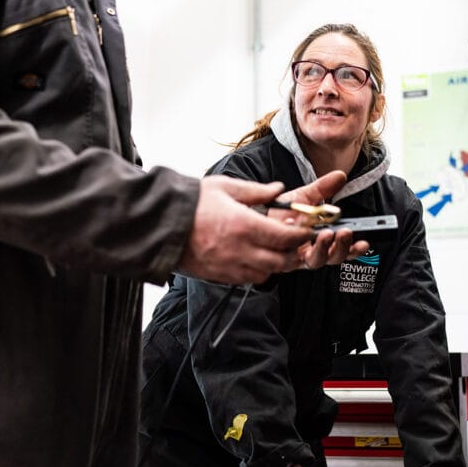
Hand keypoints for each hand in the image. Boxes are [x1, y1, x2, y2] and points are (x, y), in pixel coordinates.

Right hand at [179, 176, 314, 284]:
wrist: (159, 224)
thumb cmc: (192, 202)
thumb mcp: (225, 187)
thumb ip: (256, 191)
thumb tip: (279, 189)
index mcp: (244, 225)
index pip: (286, 236)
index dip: (302, 234)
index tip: (308, 229)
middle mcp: (240, 250)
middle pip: (282, 261)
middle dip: (295, 253)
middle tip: (299, 243)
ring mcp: (230, 266)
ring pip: (267, 273)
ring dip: (277, 264)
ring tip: (277, 250)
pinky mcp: (220, 276)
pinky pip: (248, 279)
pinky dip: (258, 271)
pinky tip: (256, 258)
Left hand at [273, 170, 370, 269]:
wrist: (261, 216)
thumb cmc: (284, 211)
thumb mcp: (307, 196)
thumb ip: (324, 188)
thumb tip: (340, 175)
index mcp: (323, 239)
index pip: (345, 249)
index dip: (356, 249)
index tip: (364, 242)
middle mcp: (313, 251)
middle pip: (333, 258)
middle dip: (341, 247)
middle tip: (344, 233)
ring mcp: (298, 257)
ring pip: (316, 261)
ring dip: (323, 248)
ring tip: (325, 234)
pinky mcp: (283, 258)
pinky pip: (291, 257)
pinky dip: (294, 241)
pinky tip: (294, 227)